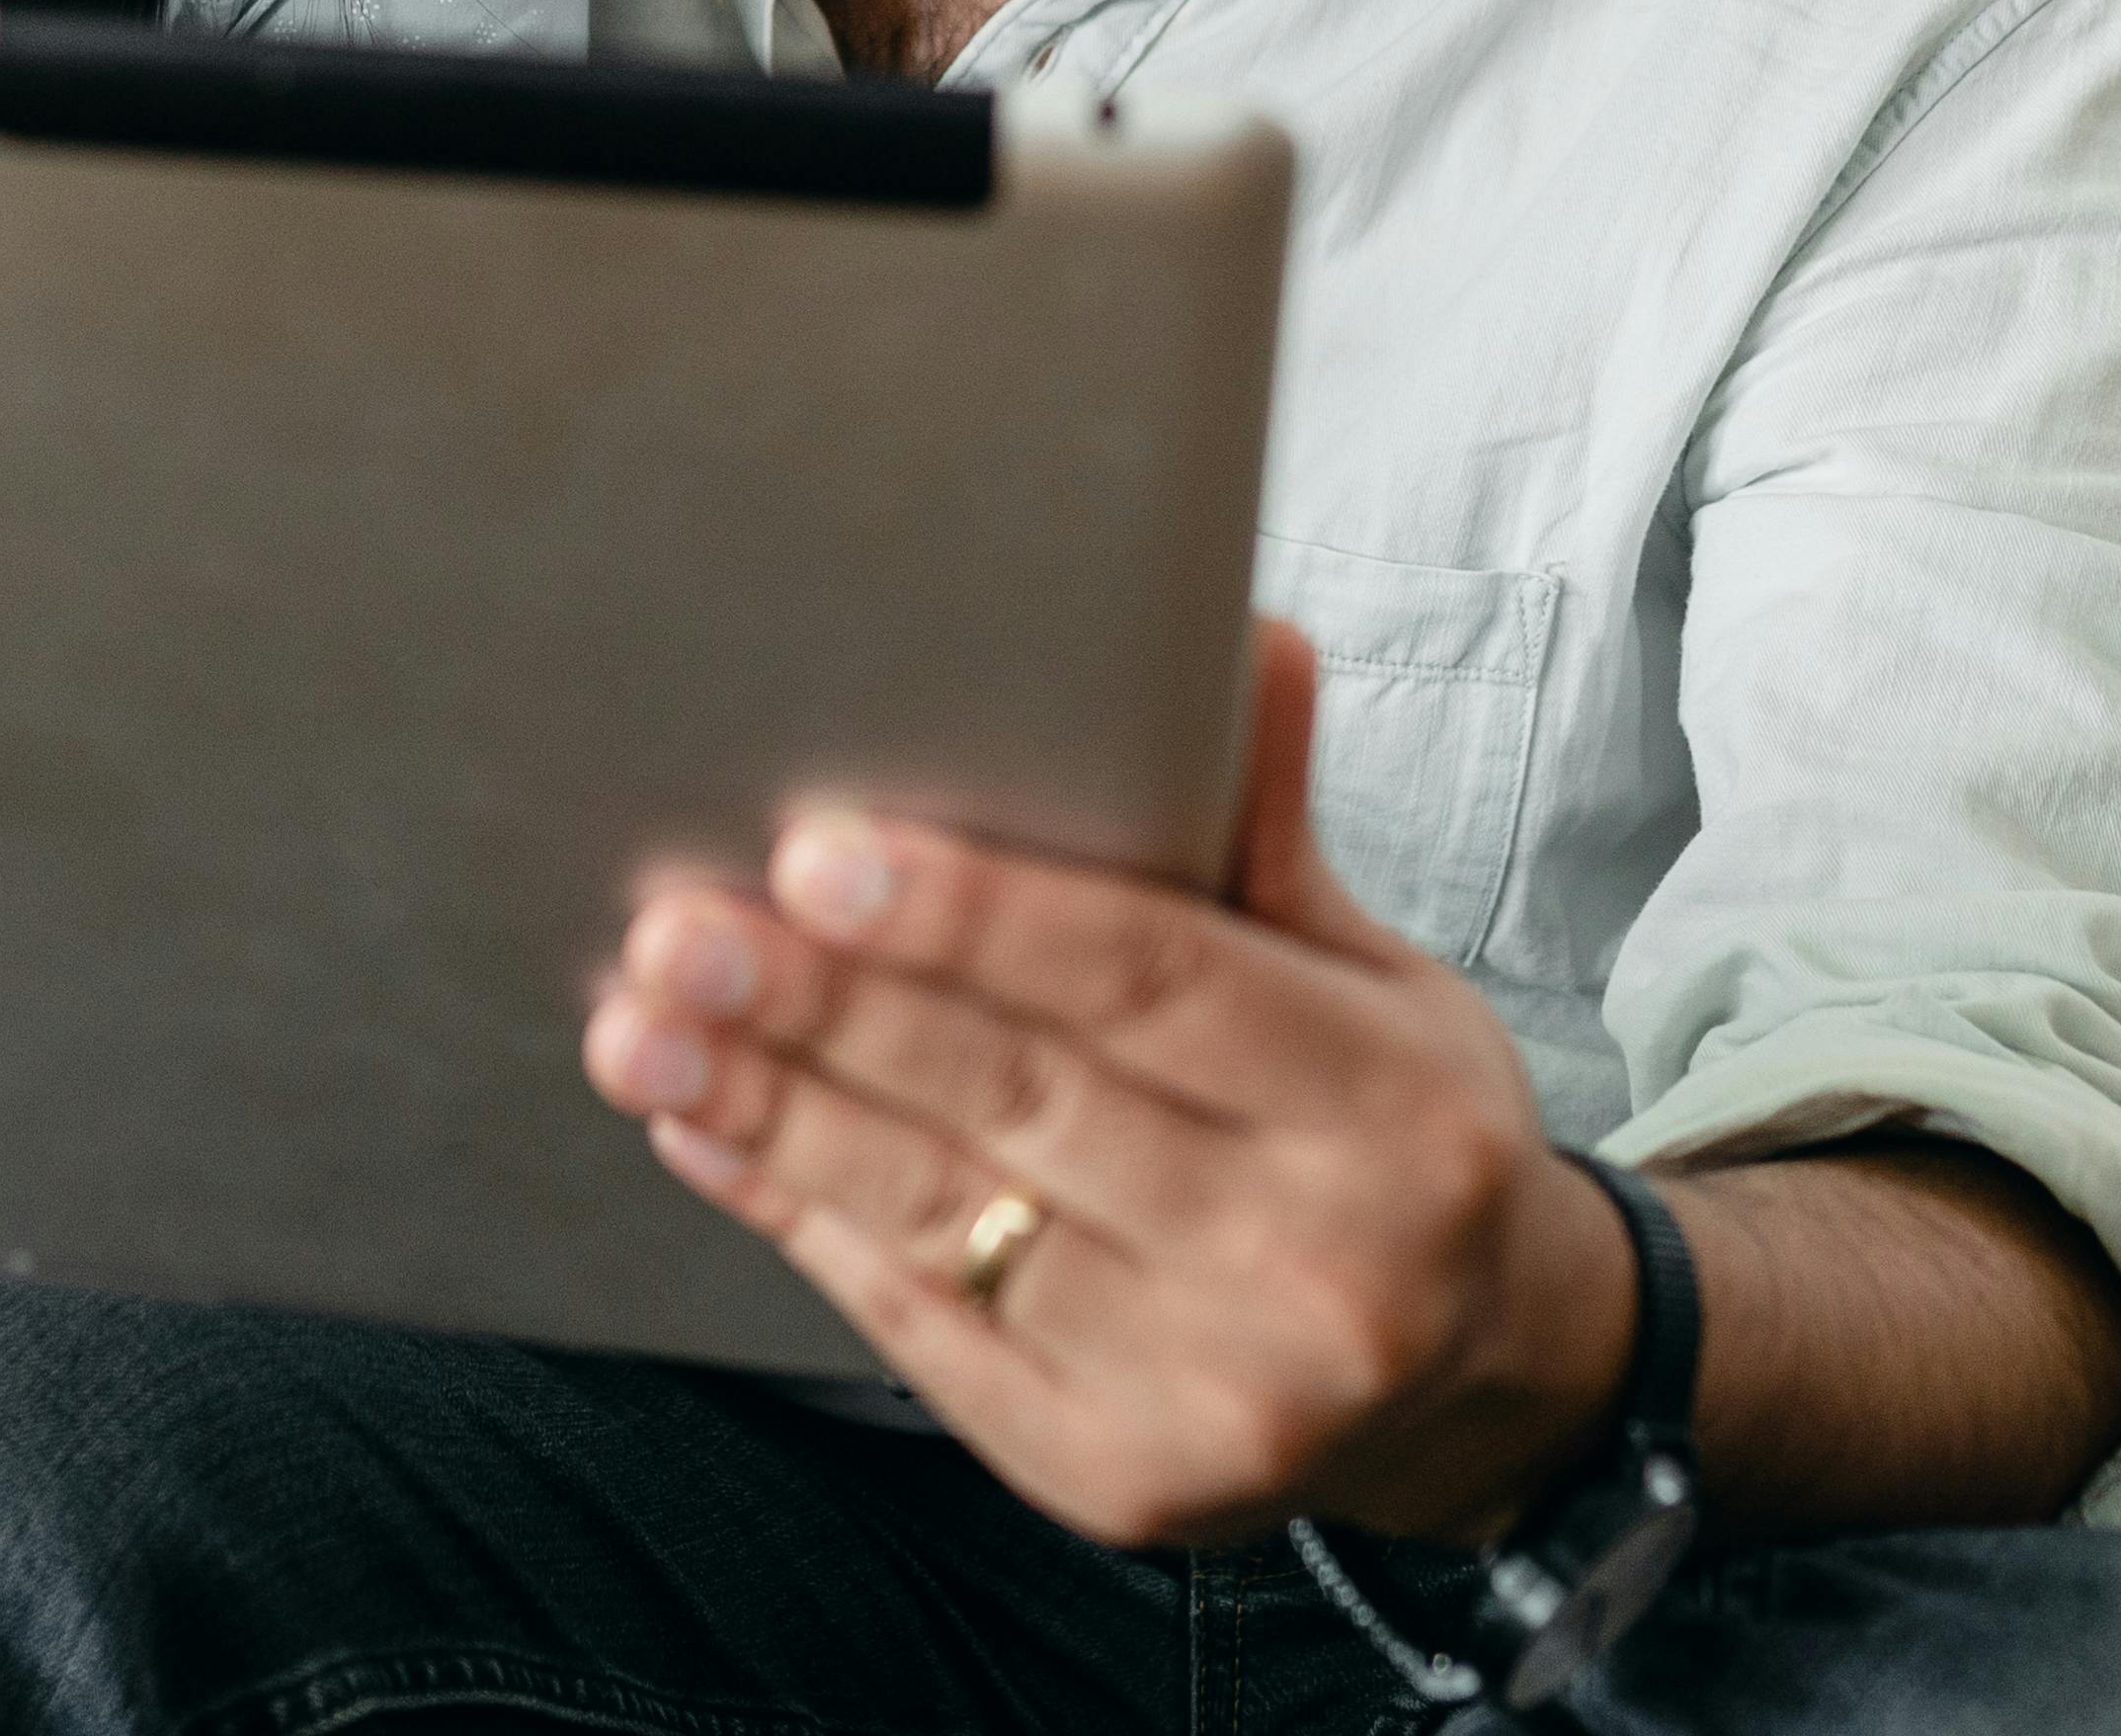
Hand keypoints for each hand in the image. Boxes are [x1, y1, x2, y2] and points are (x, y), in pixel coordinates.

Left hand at [583, 617, 1638, 1548]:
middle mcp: (1313, 1265)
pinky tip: (707, 1127)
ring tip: (641, 1021)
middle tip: (679, 925)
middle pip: (1022, 1101)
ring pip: (947, 1215)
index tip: (822, 851)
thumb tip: (1244, 642)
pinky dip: (799, 1216)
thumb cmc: (1397, 1140)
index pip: (1155, 983)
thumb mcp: (1378, 980)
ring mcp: (1214, 1392)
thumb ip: (1270, 831)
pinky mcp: (1119, 1478)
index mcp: (1388, 1112)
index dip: (980, 917)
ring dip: (775, 1110)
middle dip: (829, 1006)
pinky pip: (923, 1325)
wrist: (1479, 1382)